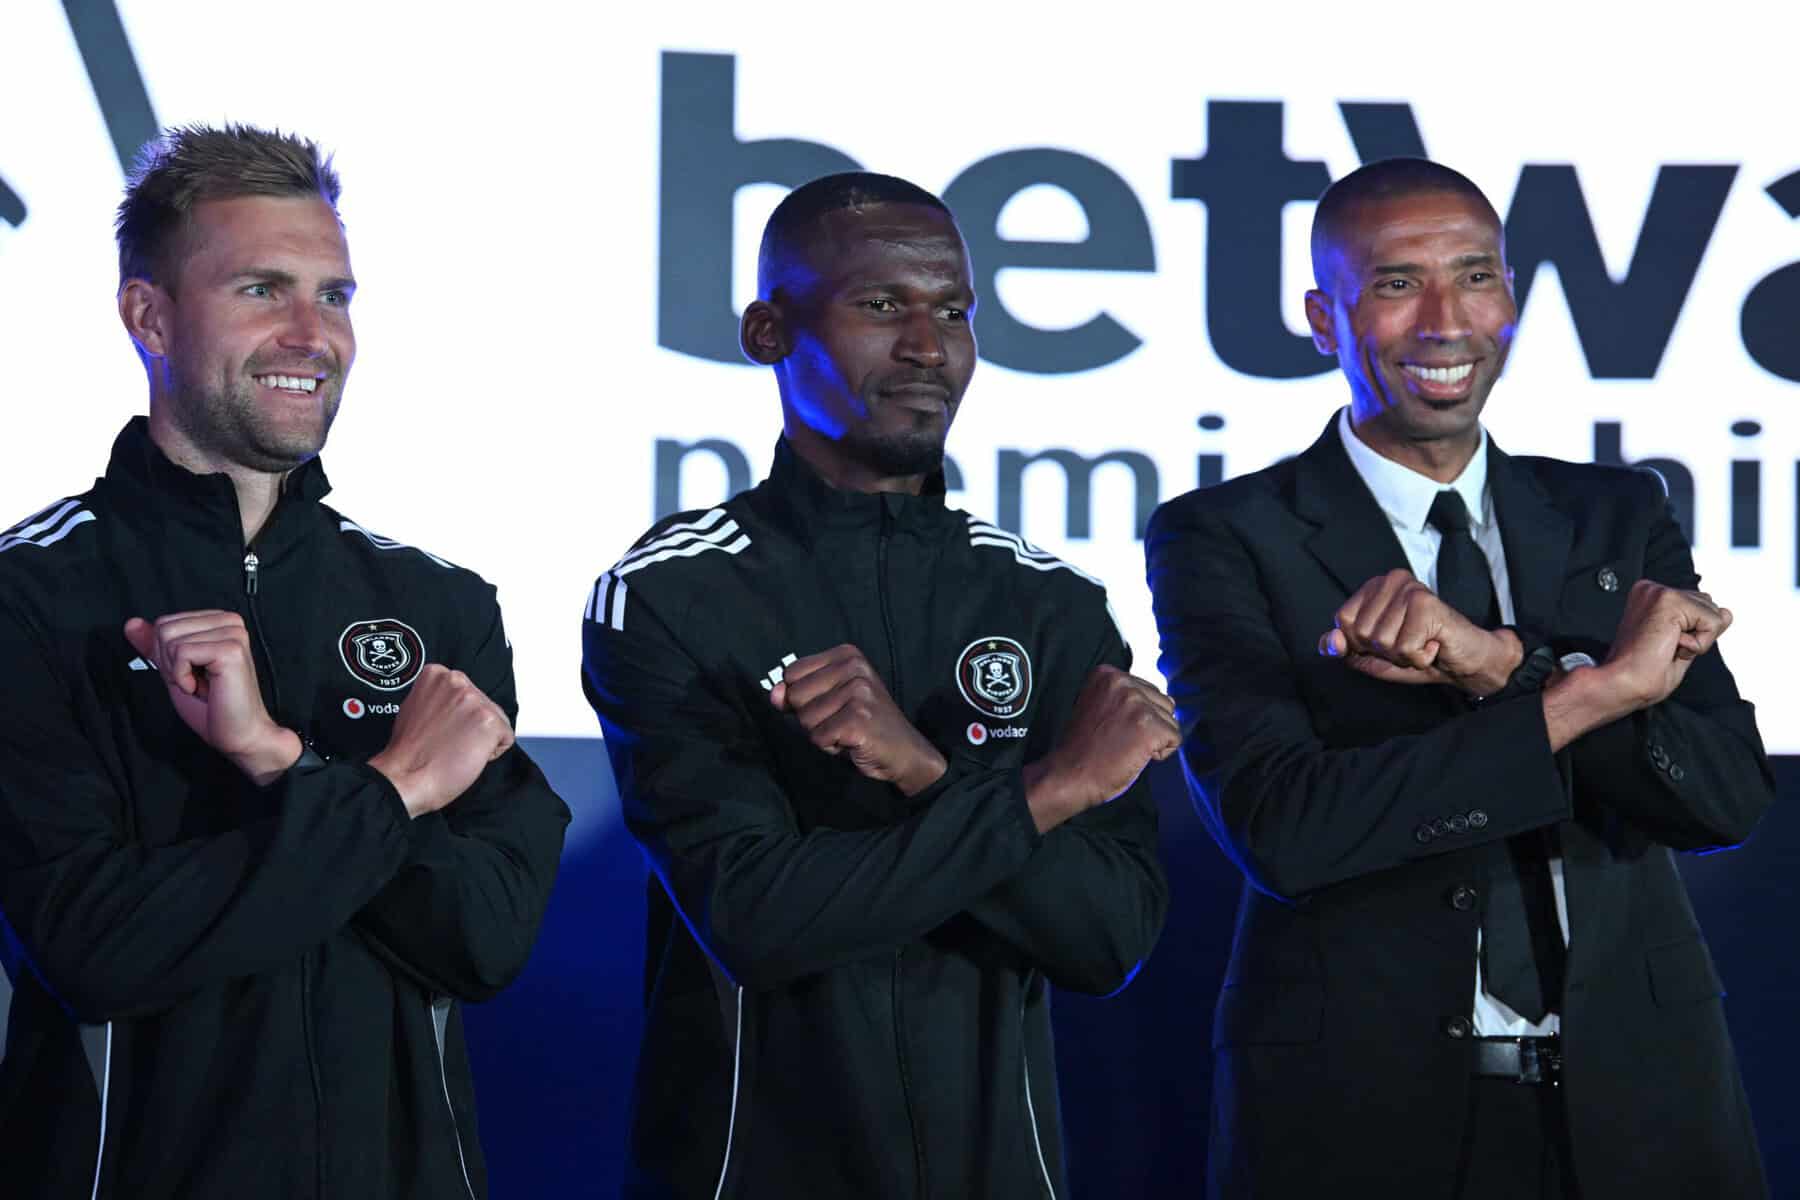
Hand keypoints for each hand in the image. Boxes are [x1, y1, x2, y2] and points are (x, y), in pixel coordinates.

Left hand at [124, 612, 301, 786]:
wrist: (238, 734)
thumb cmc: (211, 707)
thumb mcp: (173, 670)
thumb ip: (154, 645)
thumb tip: (132, 623)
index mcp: (219, 622)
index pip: (165, 622)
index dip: (165, 654)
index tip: (191, 673)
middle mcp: (230, 622)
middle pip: (165, 628)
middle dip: (168, 662)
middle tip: (195, 682)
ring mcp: (233, 634)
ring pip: (170, 639)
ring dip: (176, 670)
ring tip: (200, 685)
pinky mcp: (231, 650)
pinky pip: (181, 653)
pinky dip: (182, 677)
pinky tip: (202, 687)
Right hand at [367, 665, 514, 817]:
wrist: (404, 778)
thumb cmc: (407, 752)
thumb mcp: (415, 707)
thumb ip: (437, 697)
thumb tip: (453, 702)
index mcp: (438, 675)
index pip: (469, 693)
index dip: (459, 717)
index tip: (443, 728)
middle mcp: (457, 682)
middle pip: (485, 705)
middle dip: (472, 726)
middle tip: (448, 742)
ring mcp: (474, 700)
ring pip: (498, 721)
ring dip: (482, 739)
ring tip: (455, 748)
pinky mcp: (488, 722)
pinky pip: (506, 739)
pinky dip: (491, 753)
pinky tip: (466, 756)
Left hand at [769, 645, 945, 796]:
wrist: (904, 751)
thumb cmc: (863, 723)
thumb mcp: (828, 700)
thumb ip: (799, 693)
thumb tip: (773, 694)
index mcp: (846, 655)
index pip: (792, 673)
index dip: (801, 696)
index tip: (830, 704)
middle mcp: (854, 668)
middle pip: (795, 695)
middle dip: (810, 717)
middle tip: (839, 720)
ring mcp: (858, 692)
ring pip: (805, 719)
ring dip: (821, 733)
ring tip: (846, 730)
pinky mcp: (858, 719)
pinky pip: (818, 738)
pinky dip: (830, 747)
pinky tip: (851, 741)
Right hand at [1022, 666, 1179, 832]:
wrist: (1068, 776)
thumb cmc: (1082, 749)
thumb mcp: (1097, 705)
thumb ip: (1123, 696)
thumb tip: (1166, 700)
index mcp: (1106, 673)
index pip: (1147, 690)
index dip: (1136, 716)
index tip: (1112, 728)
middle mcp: (1122, 682)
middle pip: (1163, 702)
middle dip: (1150, 725)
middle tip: (1120, 740)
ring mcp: (1136, 703)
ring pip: (1171, 720)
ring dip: (1155, 739)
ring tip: (1126, 747)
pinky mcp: (1149, 727)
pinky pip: (1175, 739)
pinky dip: (1161, 753)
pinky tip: (1134, 756)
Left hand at [1318, 569, 1520, 695]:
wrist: (1466, 661)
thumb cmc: (1420, 653)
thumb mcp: (1372, 656)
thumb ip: (1345, 648)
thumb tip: (1329, 642)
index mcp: (1374, 587)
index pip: (1343, 622)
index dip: (1362, 643)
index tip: (1390, 640)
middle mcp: (1390, 580)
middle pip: (1362, 633)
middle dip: (1385, 651)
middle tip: (1411, 642)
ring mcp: (1410, 589)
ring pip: (1382, 641)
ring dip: (1403, 655)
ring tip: (1423, 643)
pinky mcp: (1426, 604)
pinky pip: (1404, 648)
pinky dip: (1419, 658)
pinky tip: (1434, 645)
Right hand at [1595, 580, 1731, 709]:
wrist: (1623, 684)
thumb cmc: (1644, 672)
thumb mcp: (1682, 645)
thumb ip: (1703, 626)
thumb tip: (1726, 612)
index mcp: (1650, 597)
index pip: (1698, 606)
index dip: (1691, 633)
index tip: (1660, 646)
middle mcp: (1652, 589)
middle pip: (1709, 606)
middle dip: (1698, 633)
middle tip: (1664, 648)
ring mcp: (1659, 592)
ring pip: (1714, 614)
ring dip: (1698, 640)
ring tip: (1666, 648)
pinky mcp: (1669, 601)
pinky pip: (1712, 623)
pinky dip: (1700, 644)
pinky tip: (1671, 646)